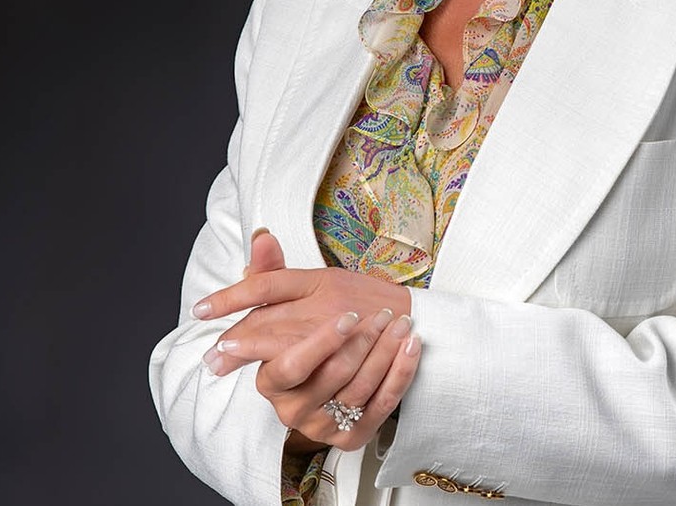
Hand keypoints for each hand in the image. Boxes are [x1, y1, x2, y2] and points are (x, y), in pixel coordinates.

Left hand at [193, 234, 412, 358]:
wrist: (421, 320)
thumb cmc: (366, 299)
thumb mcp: (325, 279)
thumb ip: (282, 273)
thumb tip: (254, 246)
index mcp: (320, 279)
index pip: (268, 284)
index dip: (232, 296)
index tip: (201, 310)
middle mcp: (328, 302)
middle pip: (272, 320)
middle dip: (238, 338)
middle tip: (210, 352)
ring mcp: (342, 330)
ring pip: (290, 346)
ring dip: (254, 355)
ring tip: (224, 361)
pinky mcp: (352, 355)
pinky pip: (318, 368)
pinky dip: (289, 375)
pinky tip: (268, 383)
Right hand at [196, 231, 422, 451]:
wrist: (346, 366)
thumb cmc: (310, 330)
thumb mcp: (288, 301)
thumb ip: (270, 274)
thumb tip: (262, 238)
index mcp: (270, 381)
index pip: (289, 366)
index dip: (320, 342)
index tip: (346, 317)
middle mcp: (292, 410)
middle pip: (330, 376)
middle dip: (360, 342)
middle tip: (382, 314)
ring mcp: (323, 425)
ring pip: (359, 388)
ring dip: (385, 352)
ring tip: (402, 323)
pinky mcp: (353, 436)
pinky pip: (383, 404)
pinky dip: (401, 373)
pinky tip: (412, 346)